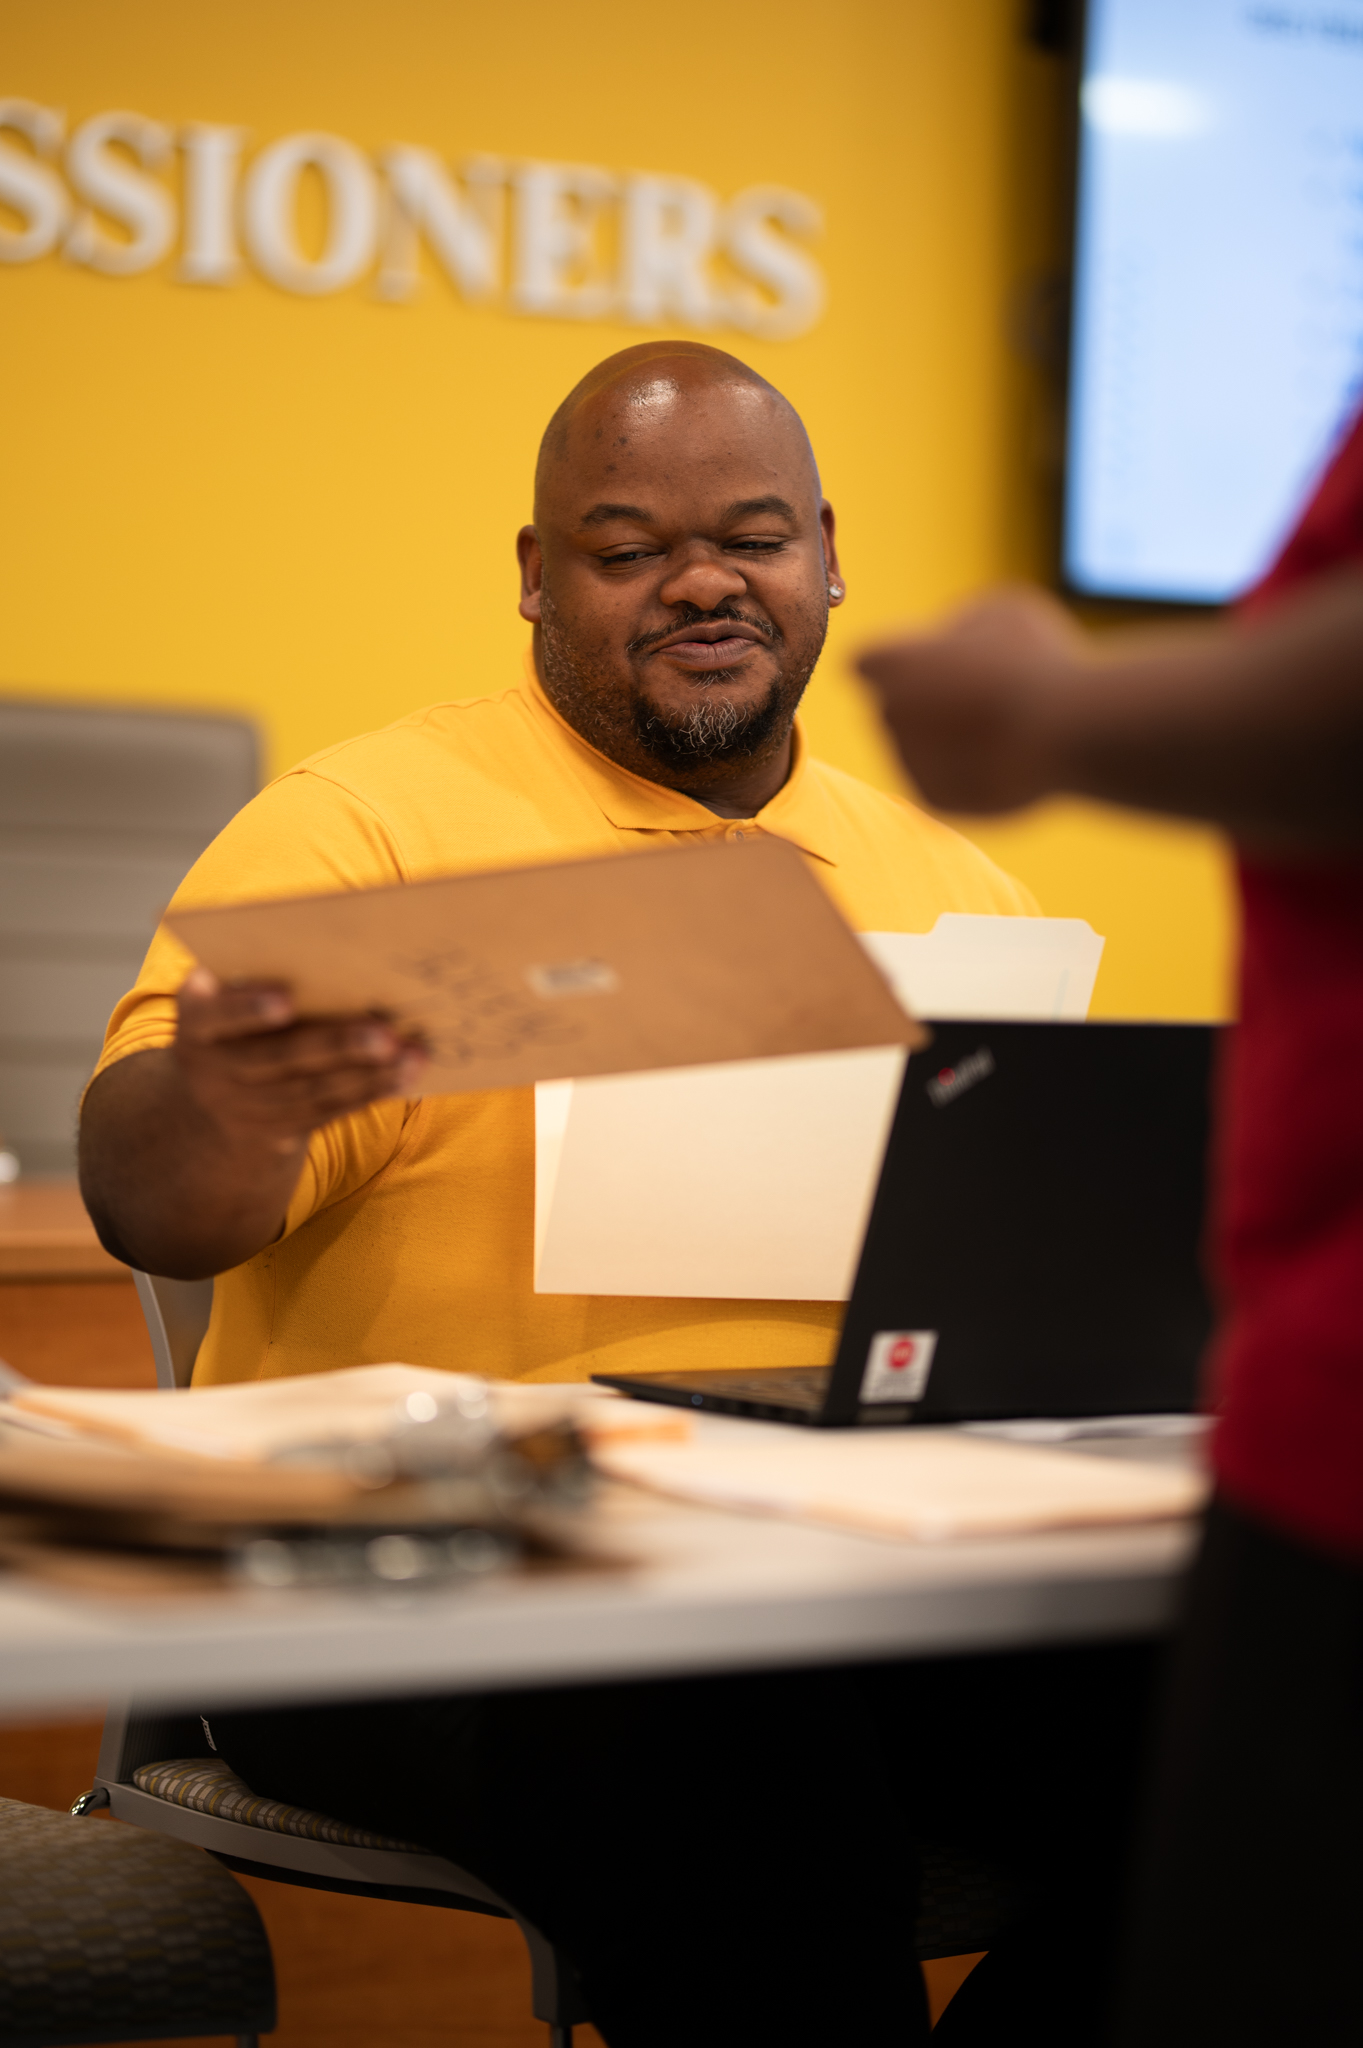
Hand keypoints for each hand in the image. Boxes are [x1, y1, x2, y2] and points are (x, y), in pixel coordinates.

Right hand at [171, 968, 427, 1156]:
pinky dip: (368, 1092)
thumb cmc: (233, 1020)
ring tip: (411, 1055)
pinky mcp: (277, 1131)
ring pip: (311, 1091)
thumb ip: (259, 976)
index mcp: (197, 1022)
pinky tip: (403, 1076)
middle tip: (386, 1032)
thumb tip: (339, 954)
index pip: (219, 1015)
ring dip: (367, 1074)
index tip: (286, 1000)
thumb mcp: (225, 997)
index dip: (249, 1009)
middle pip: (279, 1058)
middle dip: (337, 1046)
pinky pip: (327, 1112)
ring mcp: (244, 1107)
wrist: (209, 1098)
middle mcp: (214, 1070)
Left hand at [856, 587, 1086, 813]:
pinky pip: (940, 777)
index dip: (896, 662)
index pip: (865, 661)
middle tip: (977, 695)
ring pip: (915, 743)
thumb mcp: (997, 615)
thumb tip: (945, 649)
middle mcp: (888, 713)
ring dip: (946, 735)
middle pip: (891, 704)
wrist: (1069, 731)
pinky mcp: (933, 798)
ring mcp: (908, 760)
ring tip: (1000, 725)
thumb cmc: (1035, 660)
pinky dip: (965, 769)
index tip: (927, 662)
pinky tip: (1003, 755)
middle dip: (922, 701)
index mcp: (892, 663)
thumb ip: (956, 631)